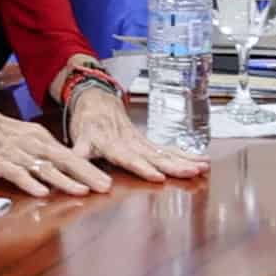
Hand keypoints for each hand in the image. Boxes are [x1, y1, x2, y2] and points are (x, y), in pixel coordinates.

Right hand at [0, 107, 111, 195]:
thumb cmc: (1, 133)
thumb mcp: (27, 138)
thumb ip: (45, 154)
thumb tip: (66, 170)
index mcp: (41, 139)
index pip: (70, 156)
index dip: (89, 169)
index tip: (106, 181)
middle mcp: (33, 145)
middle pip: (64, 161)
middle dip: (86, 174)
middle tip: (105, 186)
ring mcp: (16, 154)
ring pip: (44, 168)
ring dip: (64, 180)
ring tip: (81, 190)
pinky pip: (16, 173)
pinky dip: (29, 182)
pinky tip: (41, 192)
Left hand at [61, 85, 203, 182]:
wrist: (97, 99)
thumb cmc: (86, 123)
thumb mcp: (78, 140)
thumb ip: (78, 155)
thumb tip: (72, 166)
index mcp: (113, 144)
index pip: (129, 158)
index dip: (143, 167)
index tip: (158, 176)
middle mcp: (131, 143)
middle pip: (155, 156)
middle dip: (175, 165)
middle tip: (192, 172)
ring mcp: (142, 142)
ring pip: (166, 153)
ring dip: (185, 160)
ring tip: (203, 168)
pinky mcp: (148, 142)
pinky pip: (169, 150)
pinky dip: (186, 155)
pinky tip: (203, 162)